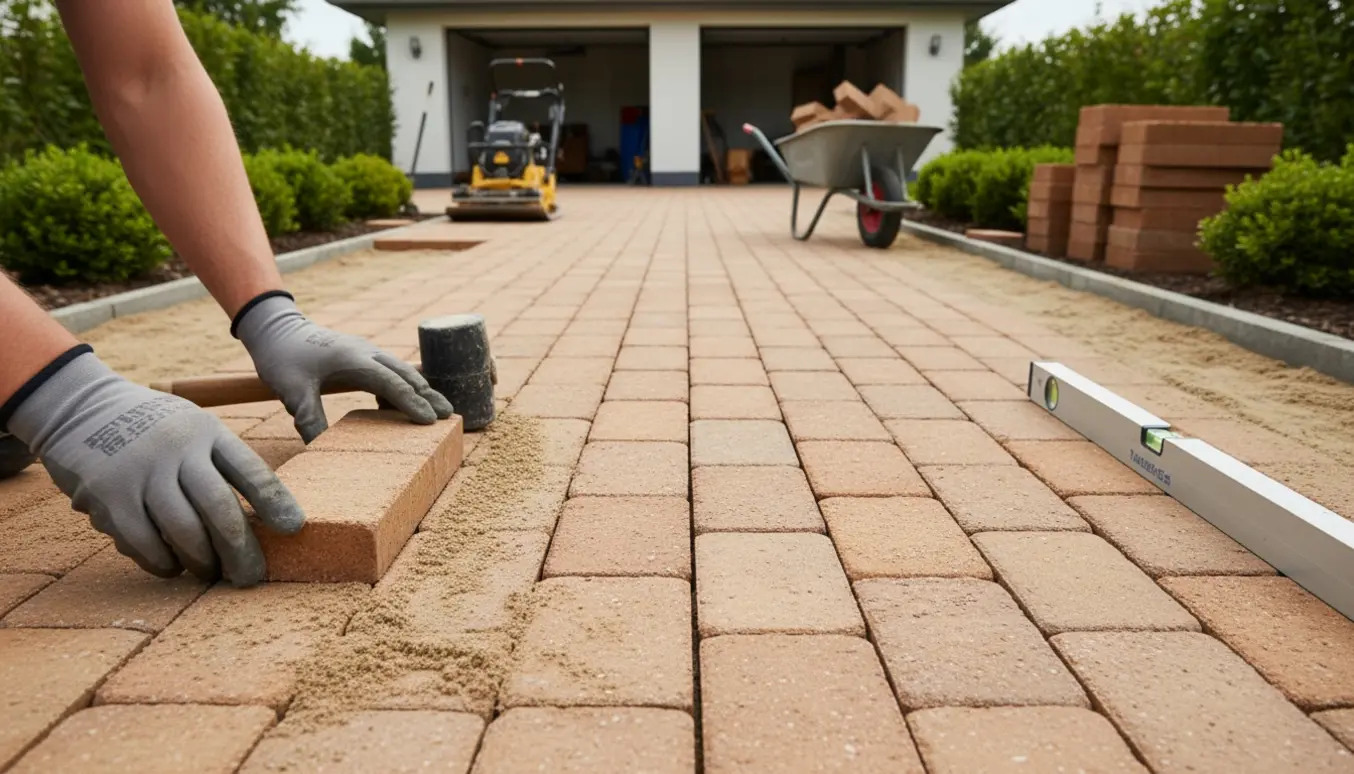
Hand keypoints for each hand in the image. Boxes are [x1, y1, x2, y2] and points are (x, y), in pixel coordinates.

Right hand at [5, 348, 303, 585]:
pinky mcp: (108, 495)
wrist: (79, 406)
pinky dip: (161, 562)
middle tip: (252, 577)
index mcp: (207, 432)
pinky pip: (142, 542)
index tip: (294, 528)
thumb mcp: (193, 427)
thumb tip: (258, 520)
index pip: (250, 470)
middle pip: (219, 508)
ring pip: (183, 532)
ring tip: (210, 573)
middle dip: (241, 550)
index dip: (276, 502)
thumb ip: (219, 464)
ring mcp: (141, 472)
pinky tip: (171, 568)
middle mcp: (177, 449)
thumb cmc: (152, 428)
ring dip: (201, 561)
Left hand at [233, 292, 452, 442]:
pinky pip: (391, 370)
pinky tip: (405, 403)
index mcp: (354, 359)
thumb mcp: (290, 391)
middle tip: (450, 415)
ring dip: (421, 389)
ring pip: (402, 370)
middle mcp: (367, 352)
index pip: (390, 383)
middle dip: (429, 395)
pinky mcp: (363, 356)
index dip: (412, 402)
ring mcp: (367, 351)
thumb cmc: (283, 358)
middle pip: (406, 374)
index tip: (430, 420)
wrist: (276, 329)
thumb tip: (320, 449)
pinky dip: (404, 385)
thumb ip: (308, 419)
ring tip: (438, 409)